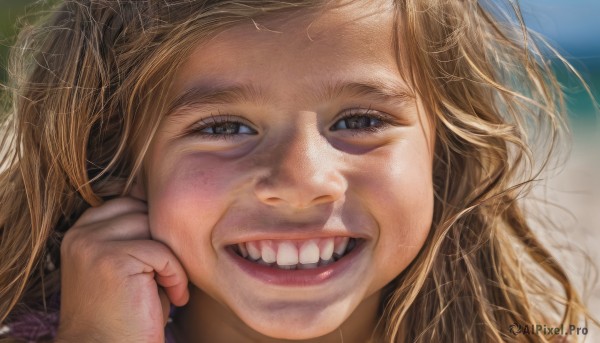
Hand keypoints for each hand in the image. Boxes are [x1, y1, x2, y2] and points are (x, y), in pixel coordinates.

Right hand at [56, 197, 188, 342]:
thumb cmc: (126, 314)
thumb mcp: (128, 265)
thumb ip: (139, 234)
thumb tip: (167, 203)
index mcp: (80, 232)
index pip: (129, 203)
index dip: (154, 227)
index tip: (164, 258)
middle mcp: (80, 234)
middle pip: (142, 212)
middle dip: (164, 241)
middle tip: (172, 274)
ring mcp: (92, 245)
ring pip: (153, 228)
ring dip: (172, 258)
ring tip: (172, 287)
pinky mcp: (112, 260)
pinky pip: (162, 252)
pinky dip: (177, 276)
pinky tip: (176, 299)